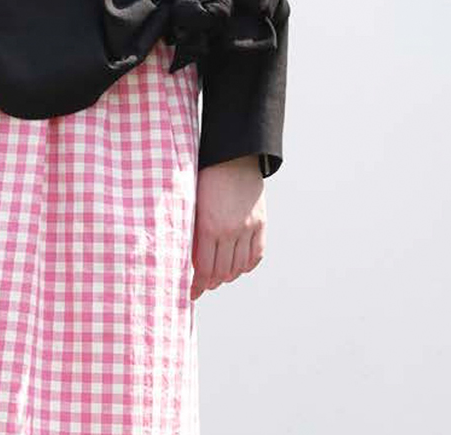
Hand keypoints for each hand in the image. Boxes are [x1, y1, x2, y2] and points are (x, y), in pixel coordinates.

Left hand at [190, 153, 265, 299]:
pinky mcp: (261, 223)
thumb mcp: (193, 204)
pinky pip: (256, 255)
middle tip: (203, 285)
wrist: (233, 156)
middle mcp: (230, 231)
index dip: (197, 285)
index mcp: (209, 226)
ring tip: (219, 276)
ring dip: (228, 276)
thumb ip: (192, 232)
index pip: (204, 269)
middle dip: (210, 283)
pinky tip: (238, 266)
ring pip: (239, 267)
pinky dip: (247, 265)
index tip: (191, 293)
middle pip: (221, 272)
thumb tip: (189, 260)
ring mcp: (248, 228)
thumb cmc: (206, 177)